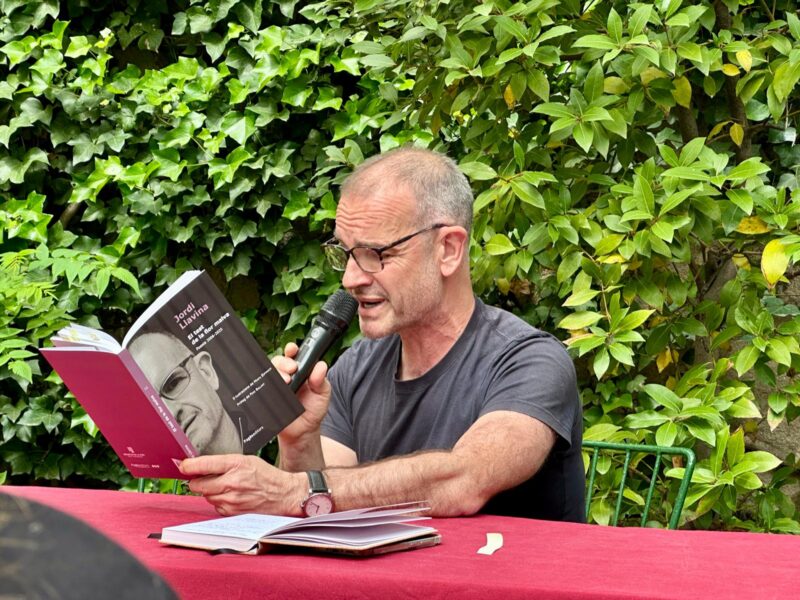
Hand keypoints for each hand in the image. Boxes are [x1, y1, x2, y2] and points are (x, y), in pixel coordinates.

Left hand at [180, 455, 304, 515]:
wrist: (283, 494)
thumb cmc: (266, 476)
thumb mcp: (246, 460)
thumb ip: (224, 463)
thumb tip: (201, 466)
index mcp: (235, 464)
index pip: (203, 464)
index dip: (188, 465)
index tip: (182, 466)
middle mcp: (231, 483)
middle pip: (198, 484)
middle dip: (199, 480)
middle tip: (206, 477)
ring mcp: (230, 499)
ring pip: (205, 495)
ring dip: (210, 491)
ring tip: (226, 486)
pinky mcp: (231, 512)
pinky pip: (215, 506)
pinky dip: (218, 501)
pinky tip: (231, 496)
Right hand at [272, 342, 331, 442]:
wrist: (303, 431)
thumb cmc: (313, 409)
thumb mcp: (322, 393)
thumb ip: (321, 380)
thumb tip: (321, 366)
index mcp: (299, 370)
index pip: (293, 355)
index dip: (291, 350)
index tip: (293, 349)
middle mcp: (286, 376)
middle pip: (277, 361)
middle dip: (283, 362)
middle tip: (292, 369)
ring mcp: (275, 386)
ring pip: (268, 373)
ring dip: (276, 373)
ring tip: (286, 381)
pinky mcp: (267, 398)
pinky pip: (262, 389)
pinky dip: (266, 387)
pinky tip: (273, 390)